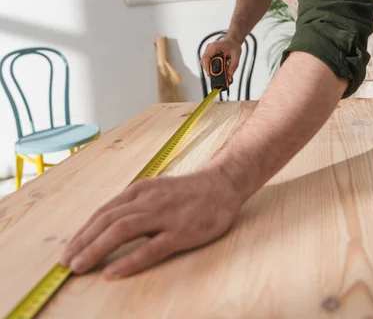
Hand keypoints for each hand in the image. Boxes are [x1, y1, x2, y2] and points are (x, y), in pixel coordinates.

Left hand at [60, 168, 240, 278]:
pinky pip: (151, 247)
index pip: (104, 211)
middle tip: (67, 262)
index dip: (83, 231)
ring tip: (80, 267)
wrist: (222, 184)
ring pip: (122, 230)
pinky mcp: (181, 231)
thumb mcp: (156, 190)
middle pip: (108, 220)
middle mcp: (148, 200)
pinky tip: (113, 272)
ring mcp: (164, 215)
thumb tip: (107, 226)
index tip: (69, 249)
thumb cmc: (187, 192)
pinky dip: (129, 260)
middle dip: (83, 242)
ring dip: (97, 249)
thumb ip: (134, 204)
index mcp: (140, 190)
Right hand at [201, 36, 241, 81]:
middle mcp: (209, 48)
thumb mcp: (236, 56)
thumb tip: (229, 78)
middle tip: (216, 75)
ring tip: (218, 71)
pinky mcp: (209, 53)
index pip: (206, 58)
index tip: (210, 75)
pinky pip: (207, 62)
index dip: (206, 67)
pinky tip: (218, 68)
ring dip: (209, 68)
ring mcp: (208, 50)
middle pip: (203, 61)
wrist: (233, 40)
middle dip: (208, 69)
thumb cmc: (234, 46)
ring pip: (204, 62)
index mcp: (214, 46)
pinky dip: (211, 66)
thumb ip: (233, 67)